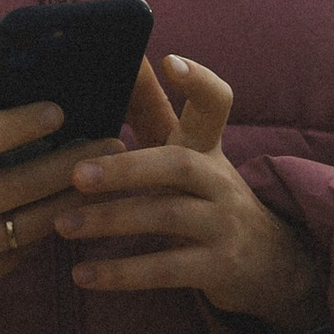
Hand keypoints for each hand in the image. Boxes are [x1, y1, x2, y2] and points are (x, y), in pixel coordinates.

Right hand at [0, 90, 87, 324]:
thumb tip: (1, 81)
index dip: (21, 124)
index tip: (60, 110)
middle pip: (18, 183)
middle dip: (71, 161)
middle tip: (112, 141)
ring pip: (31, 223)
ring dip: (73, 197)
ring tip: (105, 176)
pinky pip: (21, 253)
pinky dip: (46, 230)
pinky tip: (70, 210)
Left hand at [57, 54, 327, 328]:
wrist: (271, 264)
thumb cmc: (205, 198)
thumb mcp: (186, 154)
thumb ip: (150, 112)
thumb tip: (120, 58)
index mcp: (207, 146)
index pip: (216, 104)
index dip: (198, 80)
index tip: (169, 60)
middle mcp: (219, 180)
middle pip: (178, 165)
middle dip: (126, 169)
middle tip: (76, 174)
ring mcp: (224, 225)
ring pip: (168, 217)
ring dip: (112, 221)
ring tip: (62, 225)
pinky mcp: (220, 268)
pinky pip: (168, 269)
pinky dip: (123, 273)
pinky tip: (82, 275)